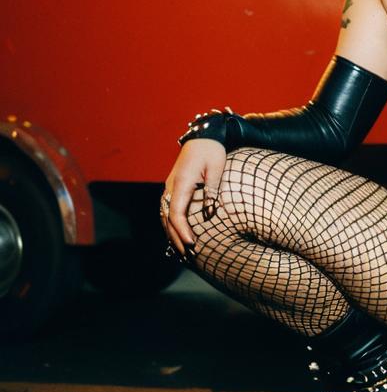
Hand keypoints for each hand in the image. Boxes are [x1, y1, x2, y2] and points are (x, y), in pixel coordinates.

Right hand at [160, 139, 225, 256]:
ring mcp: (170, 187)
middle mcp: (171, 187)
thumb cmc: (212, 150)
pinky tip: (179, 235)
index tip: (191, 243)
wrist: (203, 136)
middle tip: (188, 255)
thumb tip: (209, 213)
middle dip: (176, 238)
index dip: (182, 231)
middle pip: (168, 218)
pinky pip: (168, 210)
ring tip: (183, 251)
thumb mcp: (216, 168)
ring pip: (165, 216)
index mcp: (181, 183)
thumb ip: (211, 190)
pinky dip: (172, 224)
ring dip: (172, 234)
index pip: (177, 213)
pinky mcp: (173, 188)